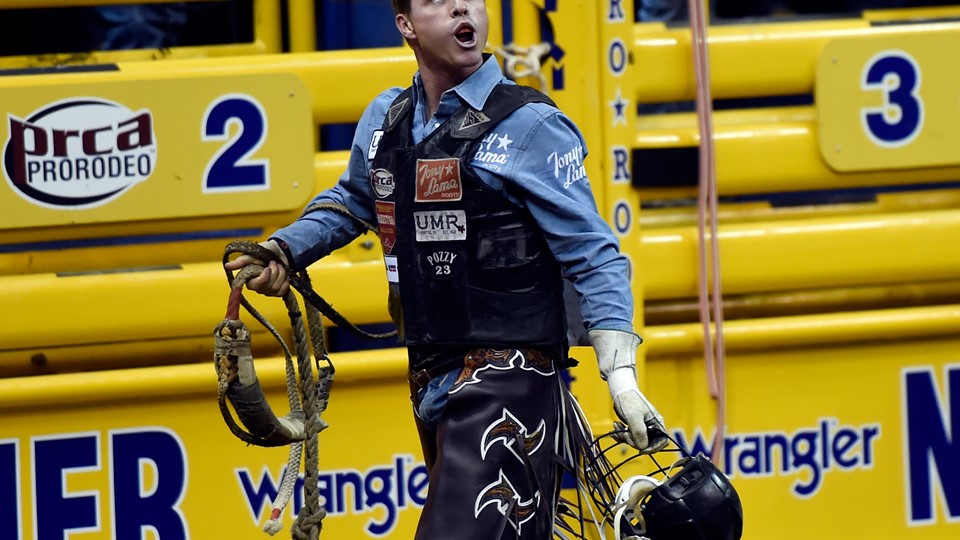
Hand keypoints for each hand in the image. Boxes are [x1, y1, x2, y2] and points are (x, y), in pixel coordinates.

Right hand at [223, 240, 290, 296]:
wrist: (278, 251)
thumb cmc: (263, 252)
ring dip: (281, 274)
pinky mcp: (277, 291)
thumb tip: (227, 266)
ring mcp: (268, 291)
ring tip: (279, 266)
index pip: (256, 285)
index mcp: (250, 280)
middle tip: (273, 263)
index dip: (264, 278)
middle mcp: (258, 288)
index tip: (268, 268)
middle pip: (269, 287)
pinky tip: (284, 275)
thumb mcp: (251, 254)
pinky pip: (283, 291)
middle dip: (275, 273)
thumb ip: (240, 261)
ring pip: (277, 288)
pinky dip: (285, 282)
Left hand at [589, 329, 667, 453]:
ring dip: (625, 437)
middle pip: (647, 443)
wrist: (619, 389)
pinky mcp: (634, 425)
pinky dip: (621, 434)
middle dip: (633, 441)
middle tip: (624, 434)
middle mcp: (652, 425)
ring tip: (617, 427)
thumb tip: (642, 447)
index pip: (662, 442)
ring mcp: (643, 425)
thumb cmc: (628, 400)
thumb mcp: (633, 418)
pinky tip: (616, 426)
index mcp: (657, 422)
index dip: (653, 448)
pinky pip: (629, 436)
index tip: (641, 449)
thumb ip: (639, 433)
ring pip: (636, 440)